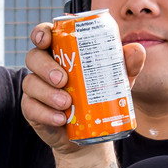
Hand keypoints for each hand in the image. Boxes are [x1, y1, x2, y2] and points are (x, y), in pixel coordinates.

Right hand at [20, 28, 144, 155]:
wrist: (92, 133)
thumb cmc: (102, 98)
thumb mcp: (117, 81)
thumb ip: (126, 65)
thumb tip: (136, 49)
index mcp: (61, 53)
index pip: (45, 36)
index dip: (41, 33)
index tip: (46, 39)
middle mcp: (44, 68)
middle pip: (33, 57)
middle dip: (46, 66)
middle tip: (63, 79)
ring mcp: (36, 89)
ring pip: (31, 83)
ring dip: (47, 93)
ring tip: (67, 104)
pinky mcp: (33, 110)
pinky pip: (31, 108)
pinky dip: (45, 113)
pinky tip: (60, 119)